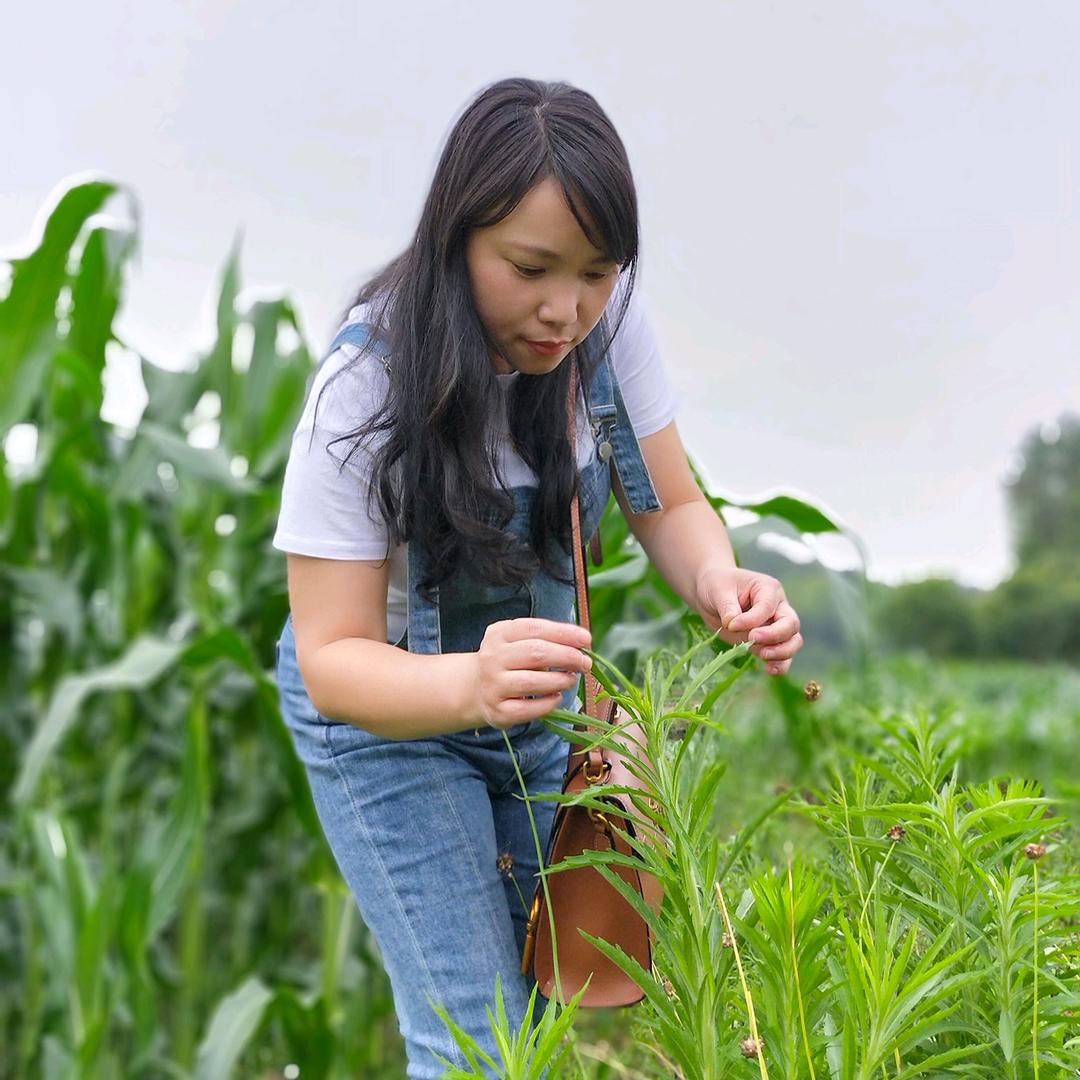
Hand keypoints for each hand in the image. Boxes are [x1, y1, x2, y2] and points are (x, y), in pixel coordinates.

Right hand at [465, 618, 592, 730]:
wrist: (476, 690)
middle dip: (567, 656)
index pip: (535, 628)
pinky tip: (557, 697)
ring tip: (571, 679)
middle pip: (535, 653)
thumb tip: (583, 641)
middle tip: (585, 663)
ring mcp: (493, 685)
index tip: (586, 639)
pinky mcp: (498, 711)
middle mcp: (492, 657)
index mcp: (499, 634)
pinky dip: (548, 703)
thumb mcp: (520, 642)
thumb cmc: (510, 662)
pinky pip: (529, 709)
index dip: (564, 633)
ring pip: (532, 682)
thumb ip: (548, 639)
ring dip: (560, 680)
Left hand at [695, 564, 802, 675]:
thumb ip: (727, 607)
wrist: (711, 595)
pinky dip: (780, 664)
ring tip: (763, 657)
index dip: (752, 619)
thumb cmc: (717, 585)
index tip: (731, 625)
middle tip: (752, 639)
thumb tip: (733, 623)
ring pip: (793, 641)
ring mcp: (775, 625)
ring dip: (782, 652)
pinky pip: (782, 655)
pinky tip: (769, 670)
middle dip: (775, 635)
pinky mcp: (767, 642)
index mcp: (768, 588)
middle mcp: (778, 607)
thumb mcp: (718, 590)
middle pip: (791, 624)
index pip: (768, 607)